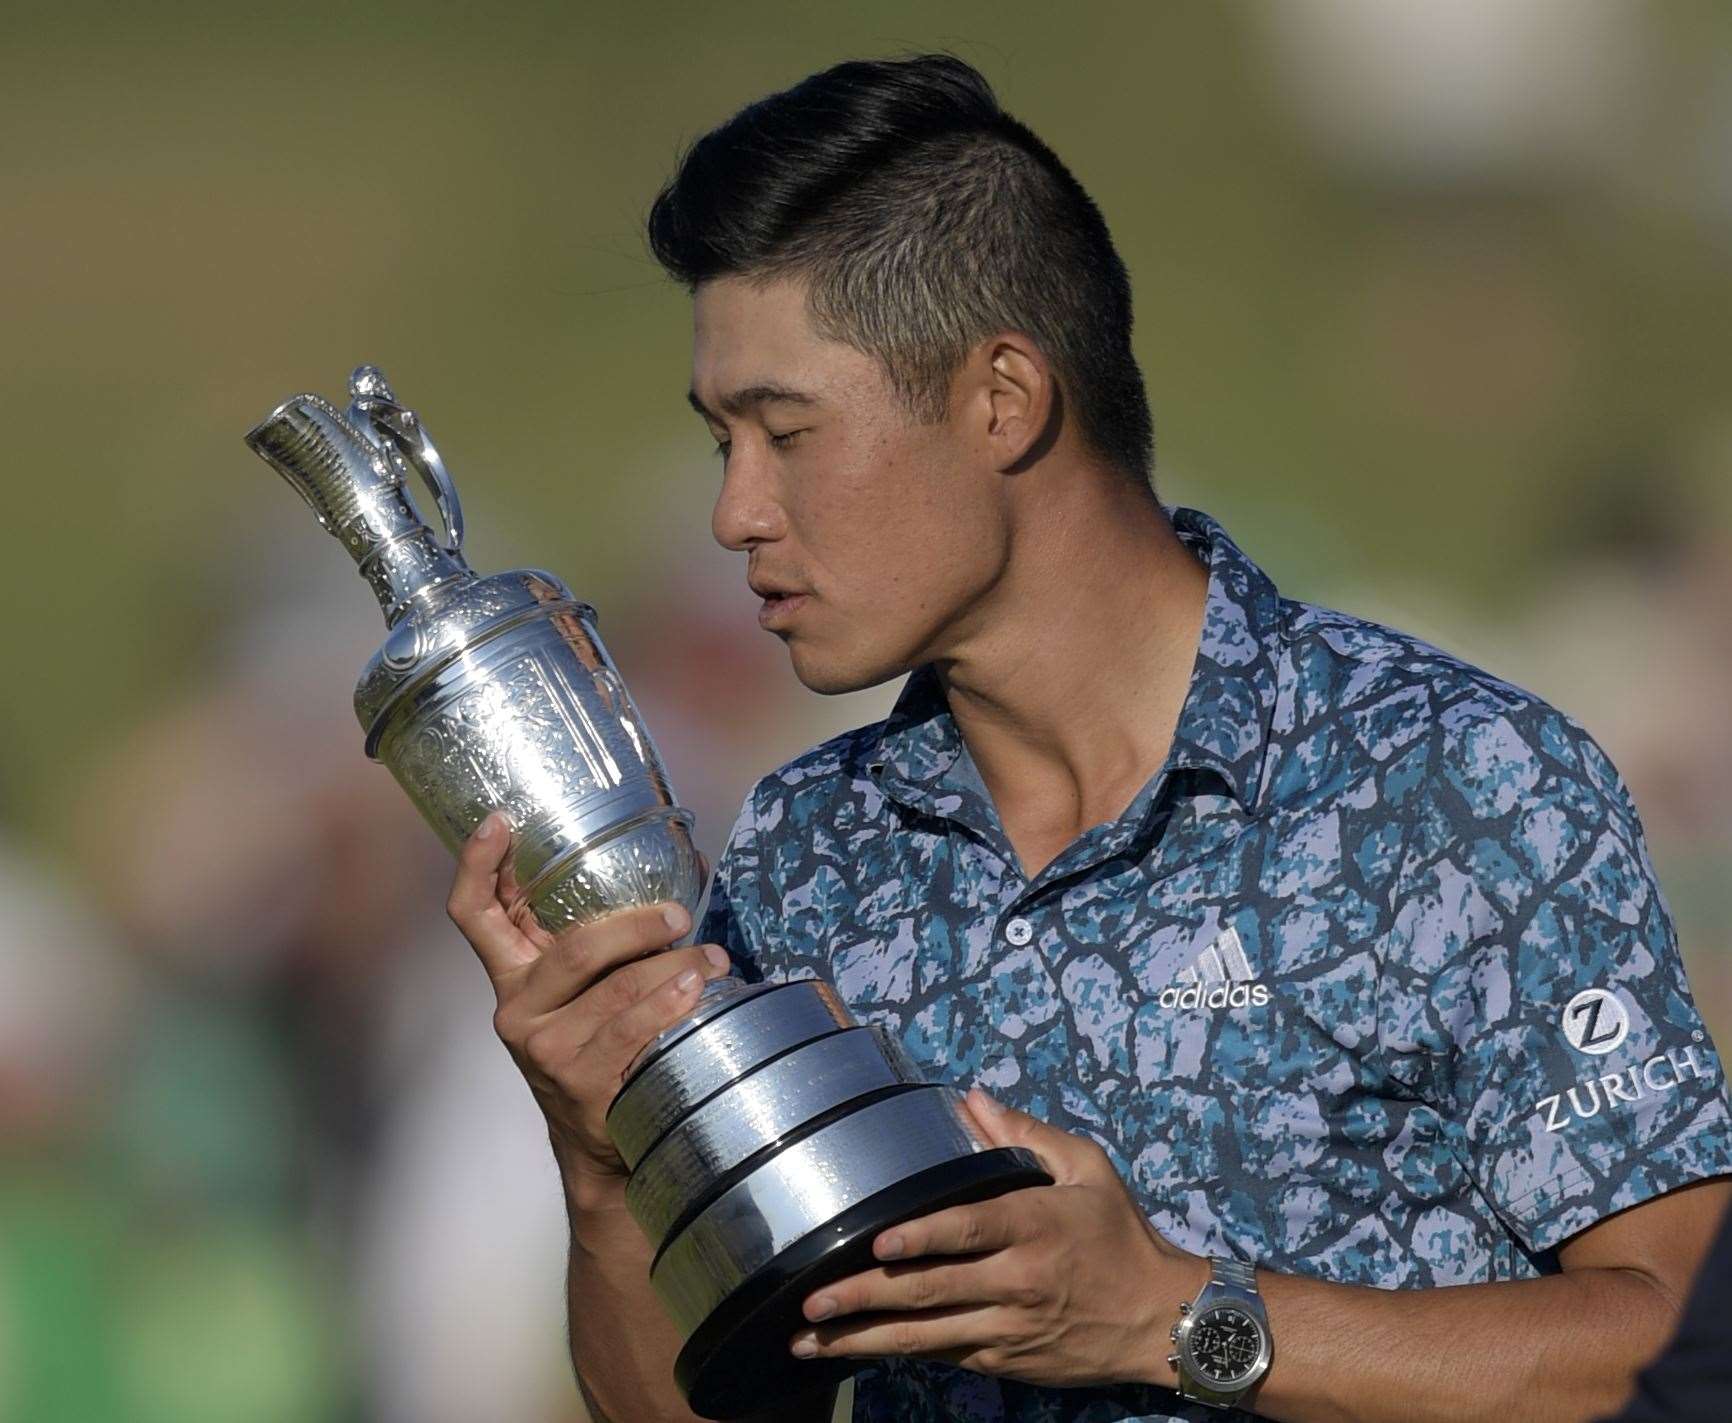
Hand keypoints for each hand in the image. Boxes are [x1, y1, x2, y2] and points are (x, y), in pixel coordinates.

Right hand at [445, 811, 732, 1187]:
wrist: (601, 1145)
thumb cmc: (604, 1046)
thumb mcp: (587, 992)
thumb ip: (605, 941)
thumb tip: (681, 872)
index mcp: (513, 975)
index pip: (474, 914)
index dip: (478, 865)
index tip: (500, 820)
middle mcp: (518, 1009)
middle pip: (575, 947)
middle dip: (636, 925)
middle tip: (681, 915)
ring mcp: (546, 1048)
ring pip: (616, 987)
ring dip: (676, 965)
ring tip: (714, 958)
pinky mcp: (579, 1081)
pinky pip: (631, 1030)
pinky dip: (670, 1004)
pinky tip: (697, 990)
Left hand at [789, 1087, 1204, 1387]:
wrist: (1163, 1320)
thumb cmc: (1120, 1235)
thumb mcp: (1088, 1169)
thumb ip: (1027, 1133)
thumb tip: (971, 1099)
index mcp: (1034, 1225)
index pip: (969, 1231)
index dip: (922, 1238)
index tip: (877, 1241)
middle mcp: (1016, 1281)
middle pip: (931, 1290)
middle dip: (865, 1296)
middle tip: (812, 1300)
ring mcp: (1008, 1326)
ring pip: (926, 1335)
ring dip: (864, 1338)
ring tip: (810, 1338)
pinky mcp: (1005, 1358)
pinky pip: (945, 1354)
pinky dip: (900, 1352)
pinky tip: (857, 1350)